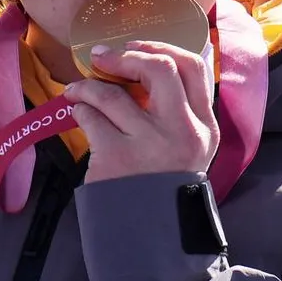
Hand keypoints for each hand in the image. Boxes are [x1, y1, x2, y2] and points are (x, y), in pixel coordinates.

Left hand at [63, 40, 217, 184]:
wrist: (150, 234)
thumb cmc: (163, 181)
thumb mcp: (188, 147)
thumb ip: (178, 109)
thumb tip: (150, 60)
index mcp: (205, 126)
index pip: (194, 67)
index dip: (160, 47)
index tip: (135, 46)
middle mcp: (183, 131)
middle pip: (160, 68)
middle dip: (125, 56)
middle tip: (101, 57)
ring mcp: (150, 143)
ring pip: (112, 93)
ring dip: (87, 86)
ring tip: (76, 91)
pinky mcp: (118, 156)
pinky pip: (90, 117)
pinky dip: (79, 109)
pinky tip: (77, 114)